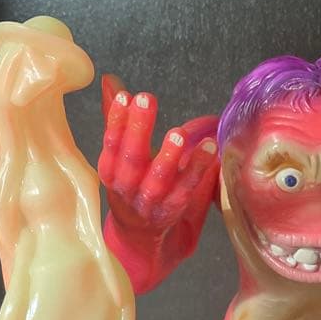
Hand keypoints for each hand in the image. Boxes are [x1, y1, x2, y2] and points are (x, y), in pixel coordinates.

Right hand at [97, 74, 218, 257]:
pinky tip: (210, 148)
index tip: (126, 96)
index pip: (110, 144)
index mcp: (110, 172)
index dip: (116, 121)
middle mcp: (127, 189)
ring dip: (167, 156)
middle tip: (145, 99)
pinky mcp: (174, 210)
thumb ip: (118, 118)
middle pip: (131, 159)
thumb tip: (111, 80)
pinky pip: (186, 190)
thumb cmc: (131, 187)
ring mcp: (150, 202)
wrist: (139, 238)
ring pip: (157, 180)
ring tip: (178, 133)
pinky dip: (198, 169)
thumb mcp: (119, 155)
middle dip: (137, 128)